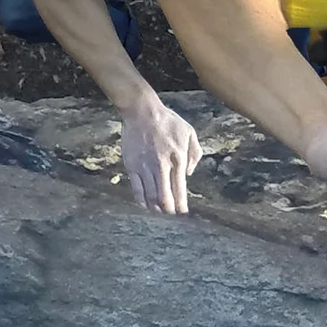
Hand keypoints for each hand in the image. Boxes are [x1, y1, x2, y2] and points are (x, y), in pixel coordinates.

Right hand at [120, 93, 204, 213]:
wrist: (142, 112)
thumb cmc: (167, 121)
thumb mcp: (189, 132)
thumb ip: (194, 154)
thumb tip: (188, 174)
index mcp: (177, 158)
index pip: (179, 188)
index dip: (181, 204)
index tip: (182, 212)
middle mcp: (161, 166)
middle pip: (164, 196)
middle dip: (168, 209)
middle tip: (171, 214)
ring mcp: (145, 167)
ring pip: (150, 195)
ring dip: (155, 207)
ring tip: (160, 211)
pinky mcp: (132, 166)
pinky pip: (136, 189)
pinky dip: (141, 200)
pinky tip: (145, 205)